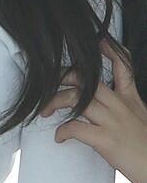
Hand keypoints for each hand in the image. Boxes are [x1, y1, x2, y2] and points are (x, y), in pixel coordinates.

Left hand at [40, 38, 146, 182]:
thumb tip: (103, 102)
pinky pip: (77, 128)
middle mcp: (120, 106)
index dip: (109, 50)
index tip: (96, 42)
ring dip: (54, 102)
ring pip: (76, 98)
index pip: (122, 66)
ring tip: (45, 110)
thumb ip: (124, 106)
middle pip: (87, 79)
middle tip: (48, 83)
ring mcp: (113, 122)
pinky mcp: (107, 141)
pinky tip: (59, 136)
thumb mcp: (141, 118)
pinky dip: (63, 130)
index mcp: (130, 99)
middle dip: (62, 77)